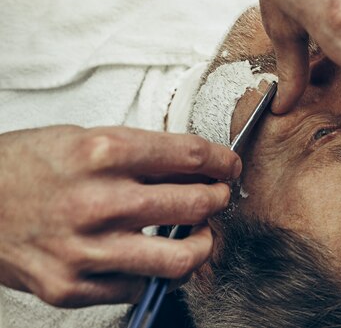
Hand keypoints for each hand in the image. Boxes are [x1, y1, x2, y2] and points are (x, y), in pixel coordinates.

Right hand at [0, 126, 240, 306]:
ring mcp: (85, 249)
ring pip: (178, 259)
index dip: (221, 161)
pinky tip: (150, 258)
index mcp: (102, 152)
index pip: (189, 156)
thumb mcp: (83, 138)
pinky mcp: (70, 286)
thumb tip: (191, 169)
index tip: (228, 166)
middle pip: (193, 204)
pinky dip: (153, 273)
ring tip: (199, 235)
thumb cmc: (26, 166)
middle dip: (218, 199)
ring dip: (201, 245)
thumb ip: (139, 155)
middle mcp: (97, 201)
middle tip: (217, 197)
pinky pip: (138, 287)